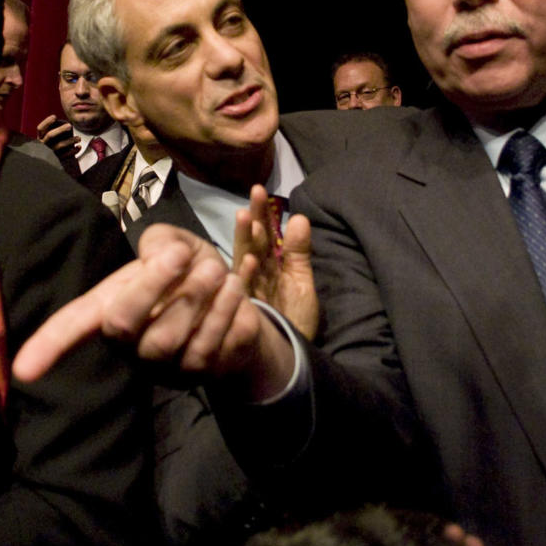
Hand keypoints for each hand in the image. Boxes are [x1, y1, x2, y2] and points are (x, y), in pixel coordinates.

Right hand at [13, 223, 295, 399]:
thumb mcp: (173, 243)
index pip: (71, 328)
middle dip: (156, 285)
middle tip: (187, 257)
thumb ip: (161, 239)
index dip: (47, 347)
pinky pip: (210, 346)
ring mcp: (163, 366)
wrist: (236, 296)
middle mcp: (130, 344)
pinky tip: (234, 292)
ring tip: (218, 271)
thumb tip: (158, 254)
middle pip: (123, 326)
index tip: (23, 371)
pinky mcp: (199, 376)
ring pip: (172, 339)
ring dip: (201, 295)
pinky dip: (228, 310)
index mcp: (110, 308)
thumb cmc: (189, 270)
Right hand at [36, 115, 79, 164]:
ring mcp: (49, 152)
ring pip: (59, 145)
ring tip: (79, 138)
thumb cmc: (50, 146)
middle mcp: (43, 145)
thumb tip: (64, 122)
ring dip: (70, 141)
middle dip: (60, 129)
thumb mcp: (47, 139)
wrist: (46, 163)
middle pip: (50, 135)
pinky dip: (73, 151)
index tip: (55, 117)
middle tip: (70, 125)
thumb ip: (52, 131)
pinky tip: (79, 147)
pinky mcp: (56, 159)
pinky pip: (65, 155)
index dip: (47, 122)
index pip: (40, 128)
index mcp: (40, 138)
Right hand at [234, 185, 317, 339]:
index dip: (263, 214)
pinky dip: (247, 276)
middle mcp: (255, 275)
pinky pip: (246, 292)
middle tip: (254, 195)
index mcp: (268, 266)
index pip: (265, 235)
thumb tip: (299, 217)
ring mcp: (249, 292)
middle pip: (252, 243)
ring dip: (245, 241)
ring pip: (244, 262)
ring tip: (246, 217)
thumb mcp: (301, 281)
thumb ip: (299, 252)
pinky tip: (250, 261)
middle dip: (253, 220)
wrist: (294, 355)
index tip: (260, 190)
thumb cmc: (294, 318)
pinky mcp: (248, 310)